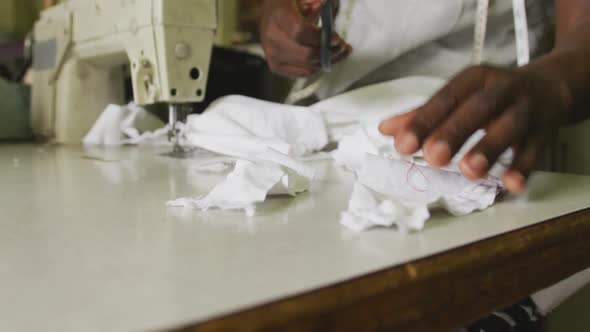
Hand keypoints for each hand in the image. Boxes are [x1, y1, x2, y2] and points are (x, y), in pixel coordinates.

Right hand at [260, 0, 351, 77]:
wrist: (268, 16)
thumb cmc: (288, 5)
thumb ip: (312, 2)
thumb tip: (321, 7)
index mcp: (278, 16)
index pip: (300, 31)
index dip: (320, 38)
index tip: (336, 38)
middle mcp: (272, 38)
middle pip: (306, 54)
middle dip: (329, 53)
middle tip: (343, 46)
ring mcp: (272, 54)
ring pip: (308, 66)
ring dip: (328, 61)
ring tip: (341, 52)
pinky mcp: (276, 66)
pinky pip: (304, 72)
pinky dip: (319, 67)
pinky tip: (328, 58)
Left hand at [379, 65, 570, 192]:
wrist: (550, 87)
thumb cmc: (493, 95)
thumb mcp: (460, 97)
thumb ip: (424, 115)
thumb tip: (386, 130)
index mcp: (474, 79)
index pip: (445, 98)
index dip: (424, 121)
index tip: (403, 144)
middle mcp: (501, 89)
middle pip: (478, 109)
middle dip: (454, 132)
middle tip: (433, 157)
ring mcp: (526, 109)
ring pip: (509, 127)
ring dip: (489, 149)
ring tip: (470, 171)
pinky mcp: (545, 131)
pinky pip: (535, 149)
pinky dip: (524, 167)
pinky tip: (510, 184)